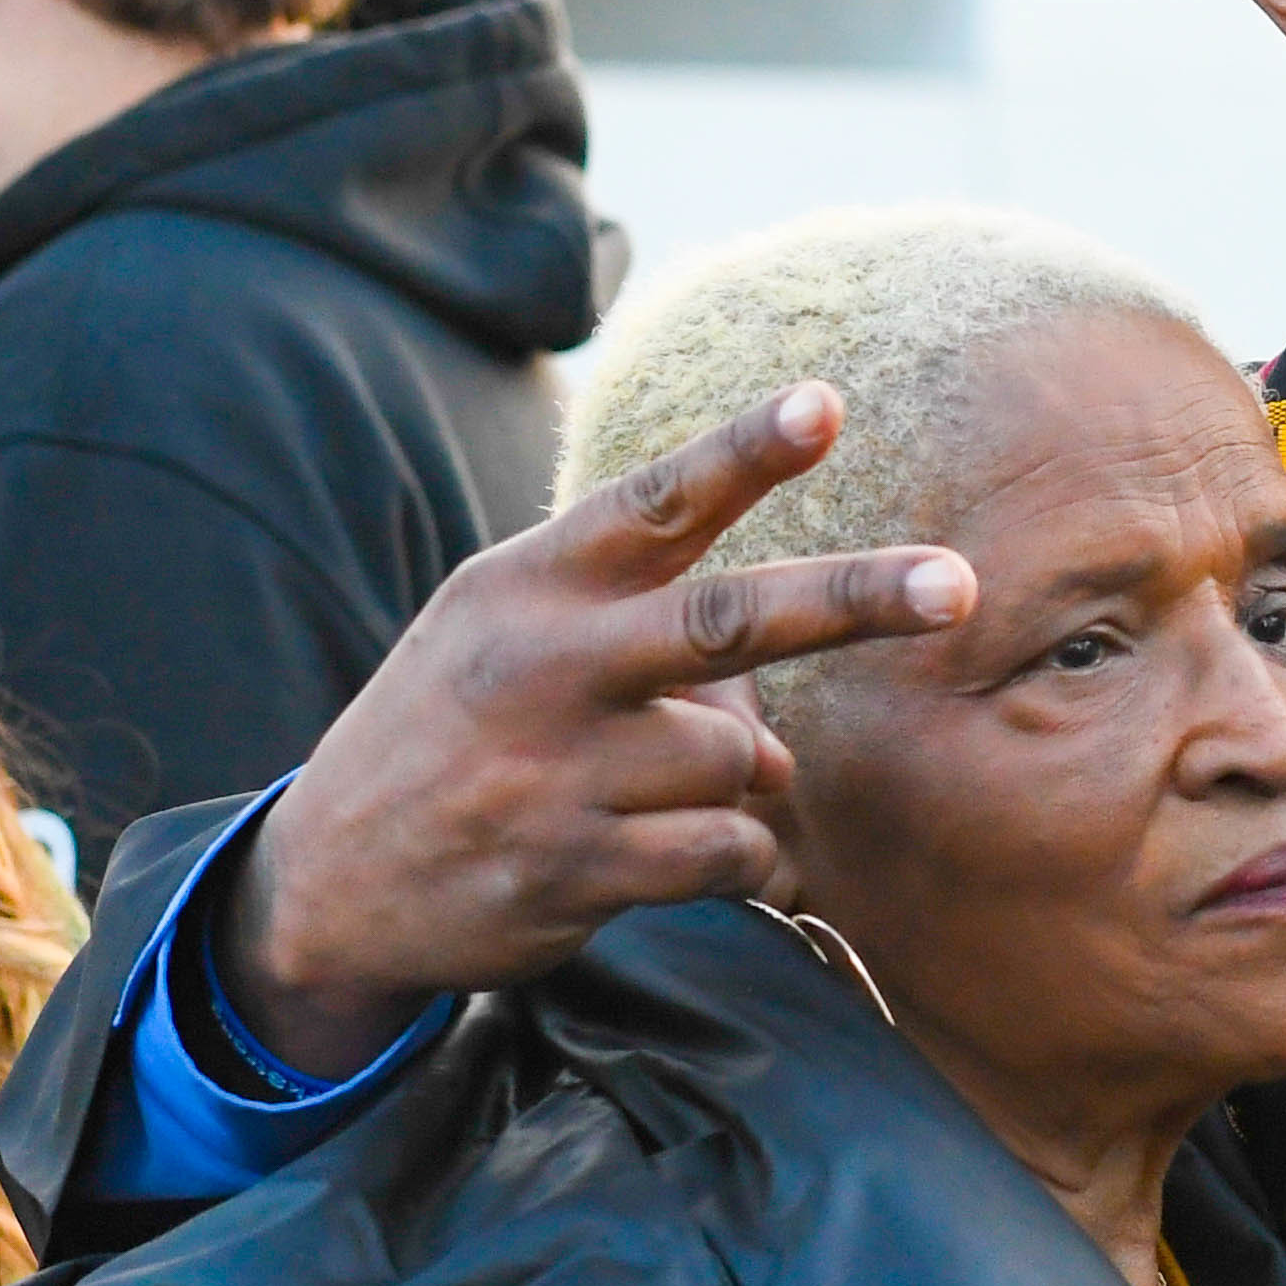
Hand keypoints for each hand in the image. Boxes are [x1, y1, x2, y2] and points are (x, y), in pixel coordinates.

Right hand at [215, 386, 975, 1072]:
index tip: (826, 404)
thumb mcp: (511, 638)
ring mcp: (560, 772)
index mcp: (530, 584)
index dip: (745, 451)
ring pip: (739, 758)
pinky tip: (667, 854)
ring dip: (738, 779)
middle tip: (957, 585)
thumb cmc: (456, 733)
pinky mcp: (575, 869)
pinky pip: (726, 852)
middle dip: (854, 598)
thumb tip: (777, 744)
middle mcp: (546, 666)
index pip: (656, 503)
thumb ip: (645, 642)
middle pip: (730, 621)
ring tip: (651, 790)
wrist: (328, 881)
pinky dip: (737, 857)